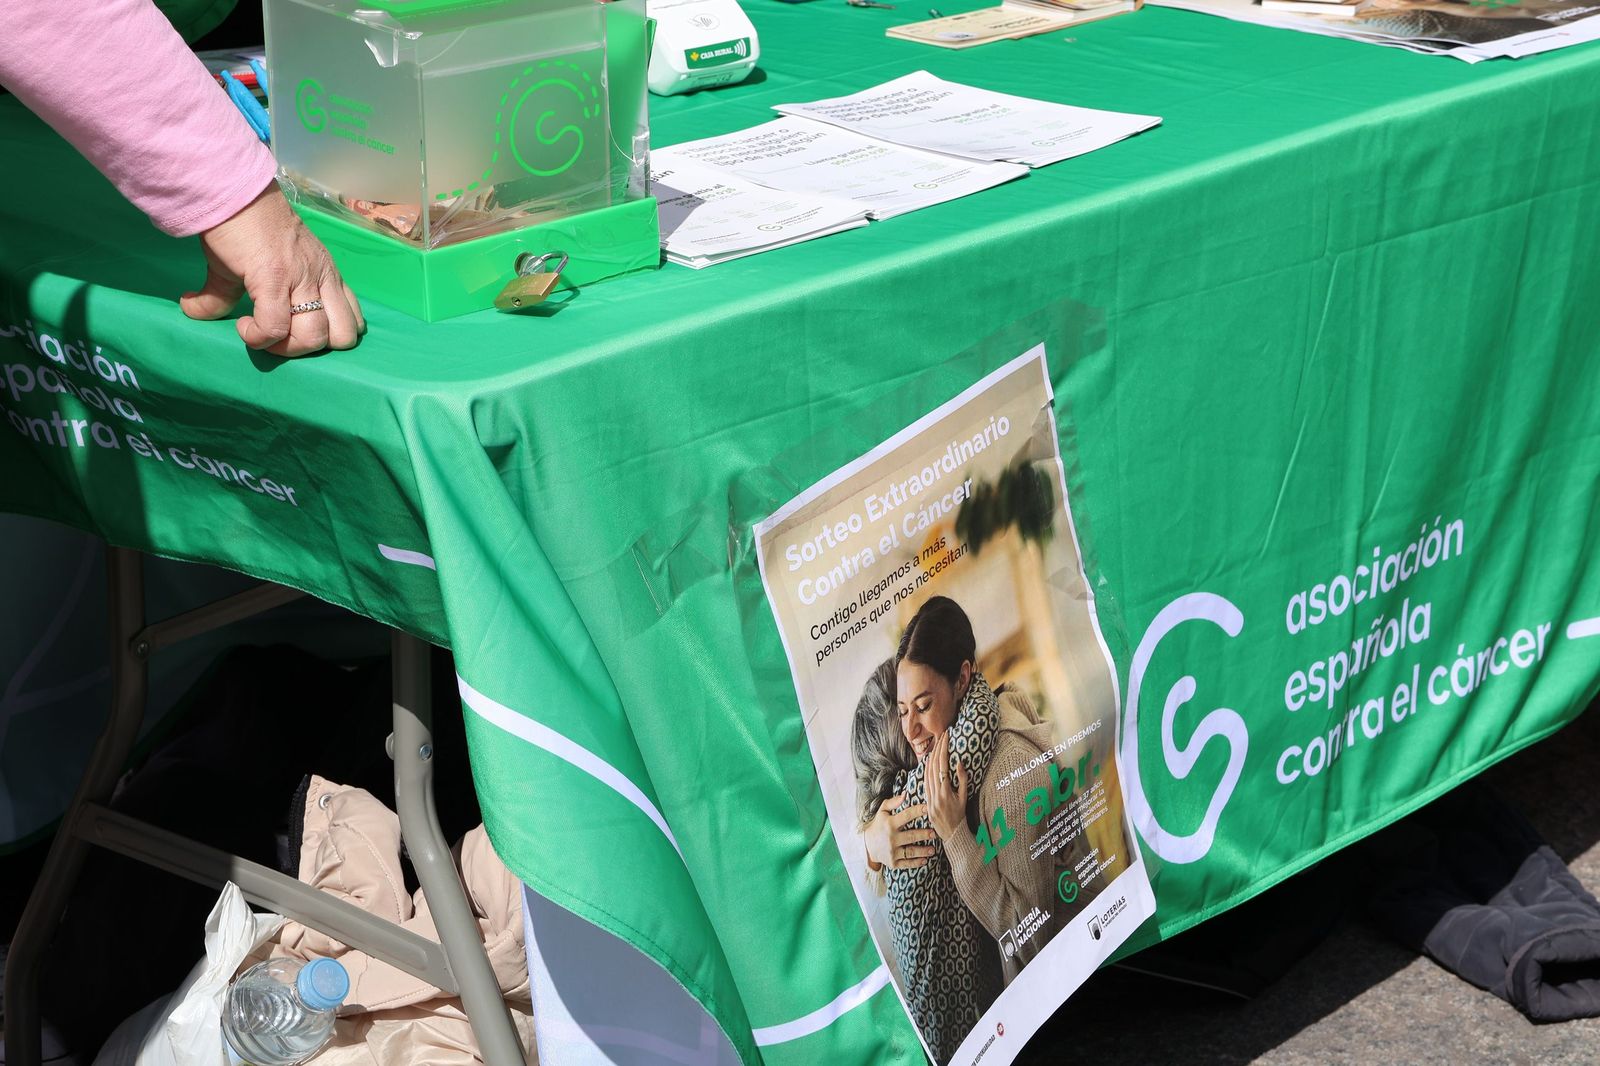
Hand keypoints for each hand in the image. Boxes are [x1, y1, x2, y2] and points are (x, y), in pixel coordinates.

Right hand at [181, 184, 364, 356]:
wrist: (230, 194)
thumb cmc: (242, 227)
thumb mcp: (248, 265)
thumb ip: (226, 295)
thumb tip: (191, 309)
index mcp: (326, 274)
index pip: (352, 321)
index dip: (327, 337)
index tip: (295, 332)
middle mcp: (322, 277)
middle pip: (342, 337)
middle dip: (311, 349)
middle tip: (280, 339)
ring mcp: (301, 278)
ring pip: (315, 337)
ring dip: (286, 347)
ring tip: (262, 334)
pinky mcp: (273, 277)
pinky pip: (275, 326)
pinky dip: (259, 336)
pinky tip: (245, 327)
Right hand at [862, 793, 935, 871]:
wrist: (867, 845)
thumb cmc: (878, 825)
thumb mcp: (882, 812)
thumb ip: (893, 802)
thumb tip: (905, 794)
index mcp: (889, 823)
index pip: (906, 816)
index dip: (917, 811)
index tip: (928, 808)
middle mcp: (891, 838)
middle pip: (911, 836)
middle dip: (924, 835)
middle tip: (934, 833)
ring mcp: (892, 852)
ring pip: (911, 852)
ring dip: (923, 851)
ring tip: (933, 849)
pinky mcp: (893, 863)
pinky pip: (907, 863)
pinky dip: (916, 863)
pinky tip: (925, 860)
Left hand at [926, 732, 969, 840]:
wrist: (952, 834)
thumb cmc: (961, 815)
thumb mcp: (965, 797)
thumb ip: (962, 779)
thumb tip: (958, 762)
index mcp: (945, 792)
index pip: (943, 765)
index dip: (944, 750)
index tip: (947, 737)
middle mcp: (935, 794)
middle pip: (933, 766)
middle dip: (938, 749)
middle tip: (942, 736)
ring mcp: (928, 797)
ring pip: (927, 772)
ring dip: (931, 757)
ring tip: (936, 745)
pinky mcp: (925, 800)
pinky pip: (924, 781)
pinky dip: (926, 769)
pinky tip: (929, 762)